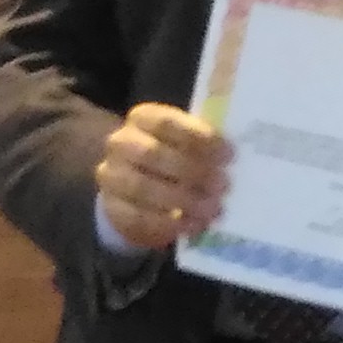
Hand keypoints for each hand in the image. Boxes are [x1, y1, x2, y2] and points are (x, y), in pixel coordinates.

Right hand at [95, 103, 232, 251]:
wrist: (133, 184)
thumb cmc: (170, 157)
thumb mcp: (183, 142)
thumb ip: (202, 145)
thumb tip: (232, 158)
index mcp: (141, 118)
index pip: (166, 123)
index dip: (198, 138)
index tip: (228, 155)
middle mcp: (120, 143)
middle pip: (153, 154)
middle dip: (192, 171)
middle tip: (223, 185)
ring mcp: (111, 176)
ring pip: (144, 188)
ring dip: (183, 200)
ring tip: (212, 209)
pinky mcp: (112, 208)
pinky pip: (138, 218)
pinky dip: (169, 223)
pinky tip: (193, 225)